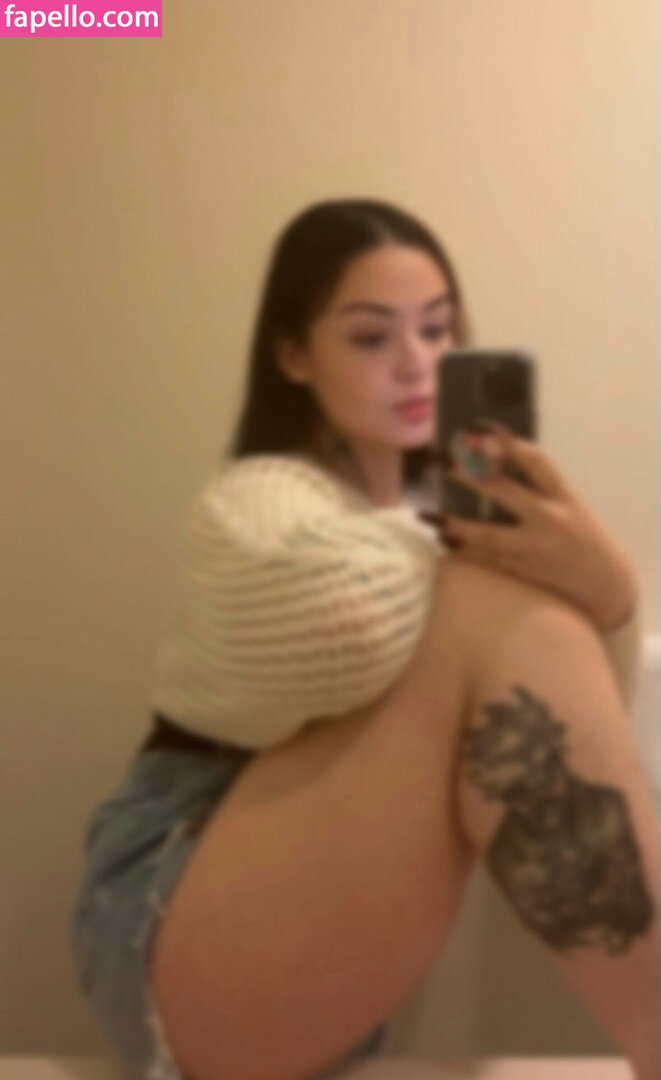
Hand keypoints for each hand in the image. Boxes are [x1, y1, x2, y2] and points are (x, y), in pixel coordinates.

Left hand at [431, 423, 638, 631]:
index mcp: (563, 497)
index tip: (481, 428)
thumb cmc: (580, 533)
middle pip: (508, 494)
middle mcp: (549, 519)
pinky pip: (488, 560)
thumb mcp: (568, 503)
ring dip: (458, 526)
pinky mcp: (524, 570)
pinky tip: (442, 542)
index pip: (537, 463)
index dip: (508, 444)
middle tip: (445, 465)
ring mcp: (535, 548)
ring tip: (429, 515)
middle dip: (475, 478)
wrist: (602, 580)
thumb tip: (492, 456)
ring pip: (491, 535)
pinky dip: (465, 552)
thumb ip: (538, 485)